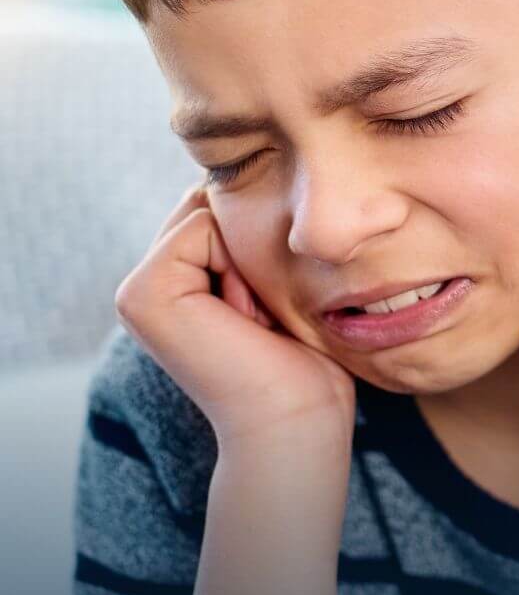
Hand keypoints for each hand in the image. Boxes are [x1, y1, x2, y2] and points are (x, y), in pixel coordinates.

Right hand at [114, 185, 356, 456]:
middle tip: (263, 315)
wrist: (298, 419)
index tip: (271, 309)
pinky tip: (242, 318)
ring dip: (251, 258)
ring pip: (209, 212)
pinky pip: (202, 225)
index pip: (222, 208)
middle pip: (213, 204)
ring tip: (254, 319)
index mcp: (176, 281)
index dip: (265, 241)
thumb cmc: (307, 361)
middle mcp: (148, 283)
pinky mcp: (141, 293)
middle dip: (255, 245)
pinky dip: (238, 265)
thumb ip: (252, 238)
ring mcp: (136, 289)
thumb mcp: (281, 284)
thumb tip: (252, 175)